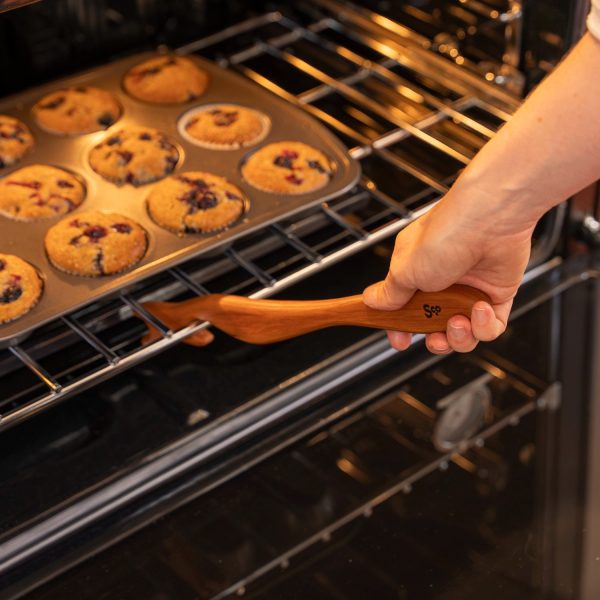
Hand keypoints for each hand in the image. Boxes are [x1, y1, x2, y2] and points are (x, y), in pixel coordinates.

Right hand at [363, 194, 533, 353]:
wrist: (492, 219)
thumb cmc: (446, 234)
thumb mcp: (405, 269)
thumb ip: (390, 292)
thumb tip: (370, 300)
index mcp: (415, 273)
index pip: (404, 310)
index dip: (401, 329)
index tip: (400, 341)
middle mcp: (441, 282)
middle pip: (433, 326)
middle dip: (433, 339)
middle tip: (433, 337)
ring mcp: (469, 290)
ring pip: (462, 332)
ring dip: (459, 336)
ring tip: (457, 322)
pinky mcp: (496, 294)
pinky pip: (490, 326)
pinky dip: (484, 326)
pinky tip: (480, 310)